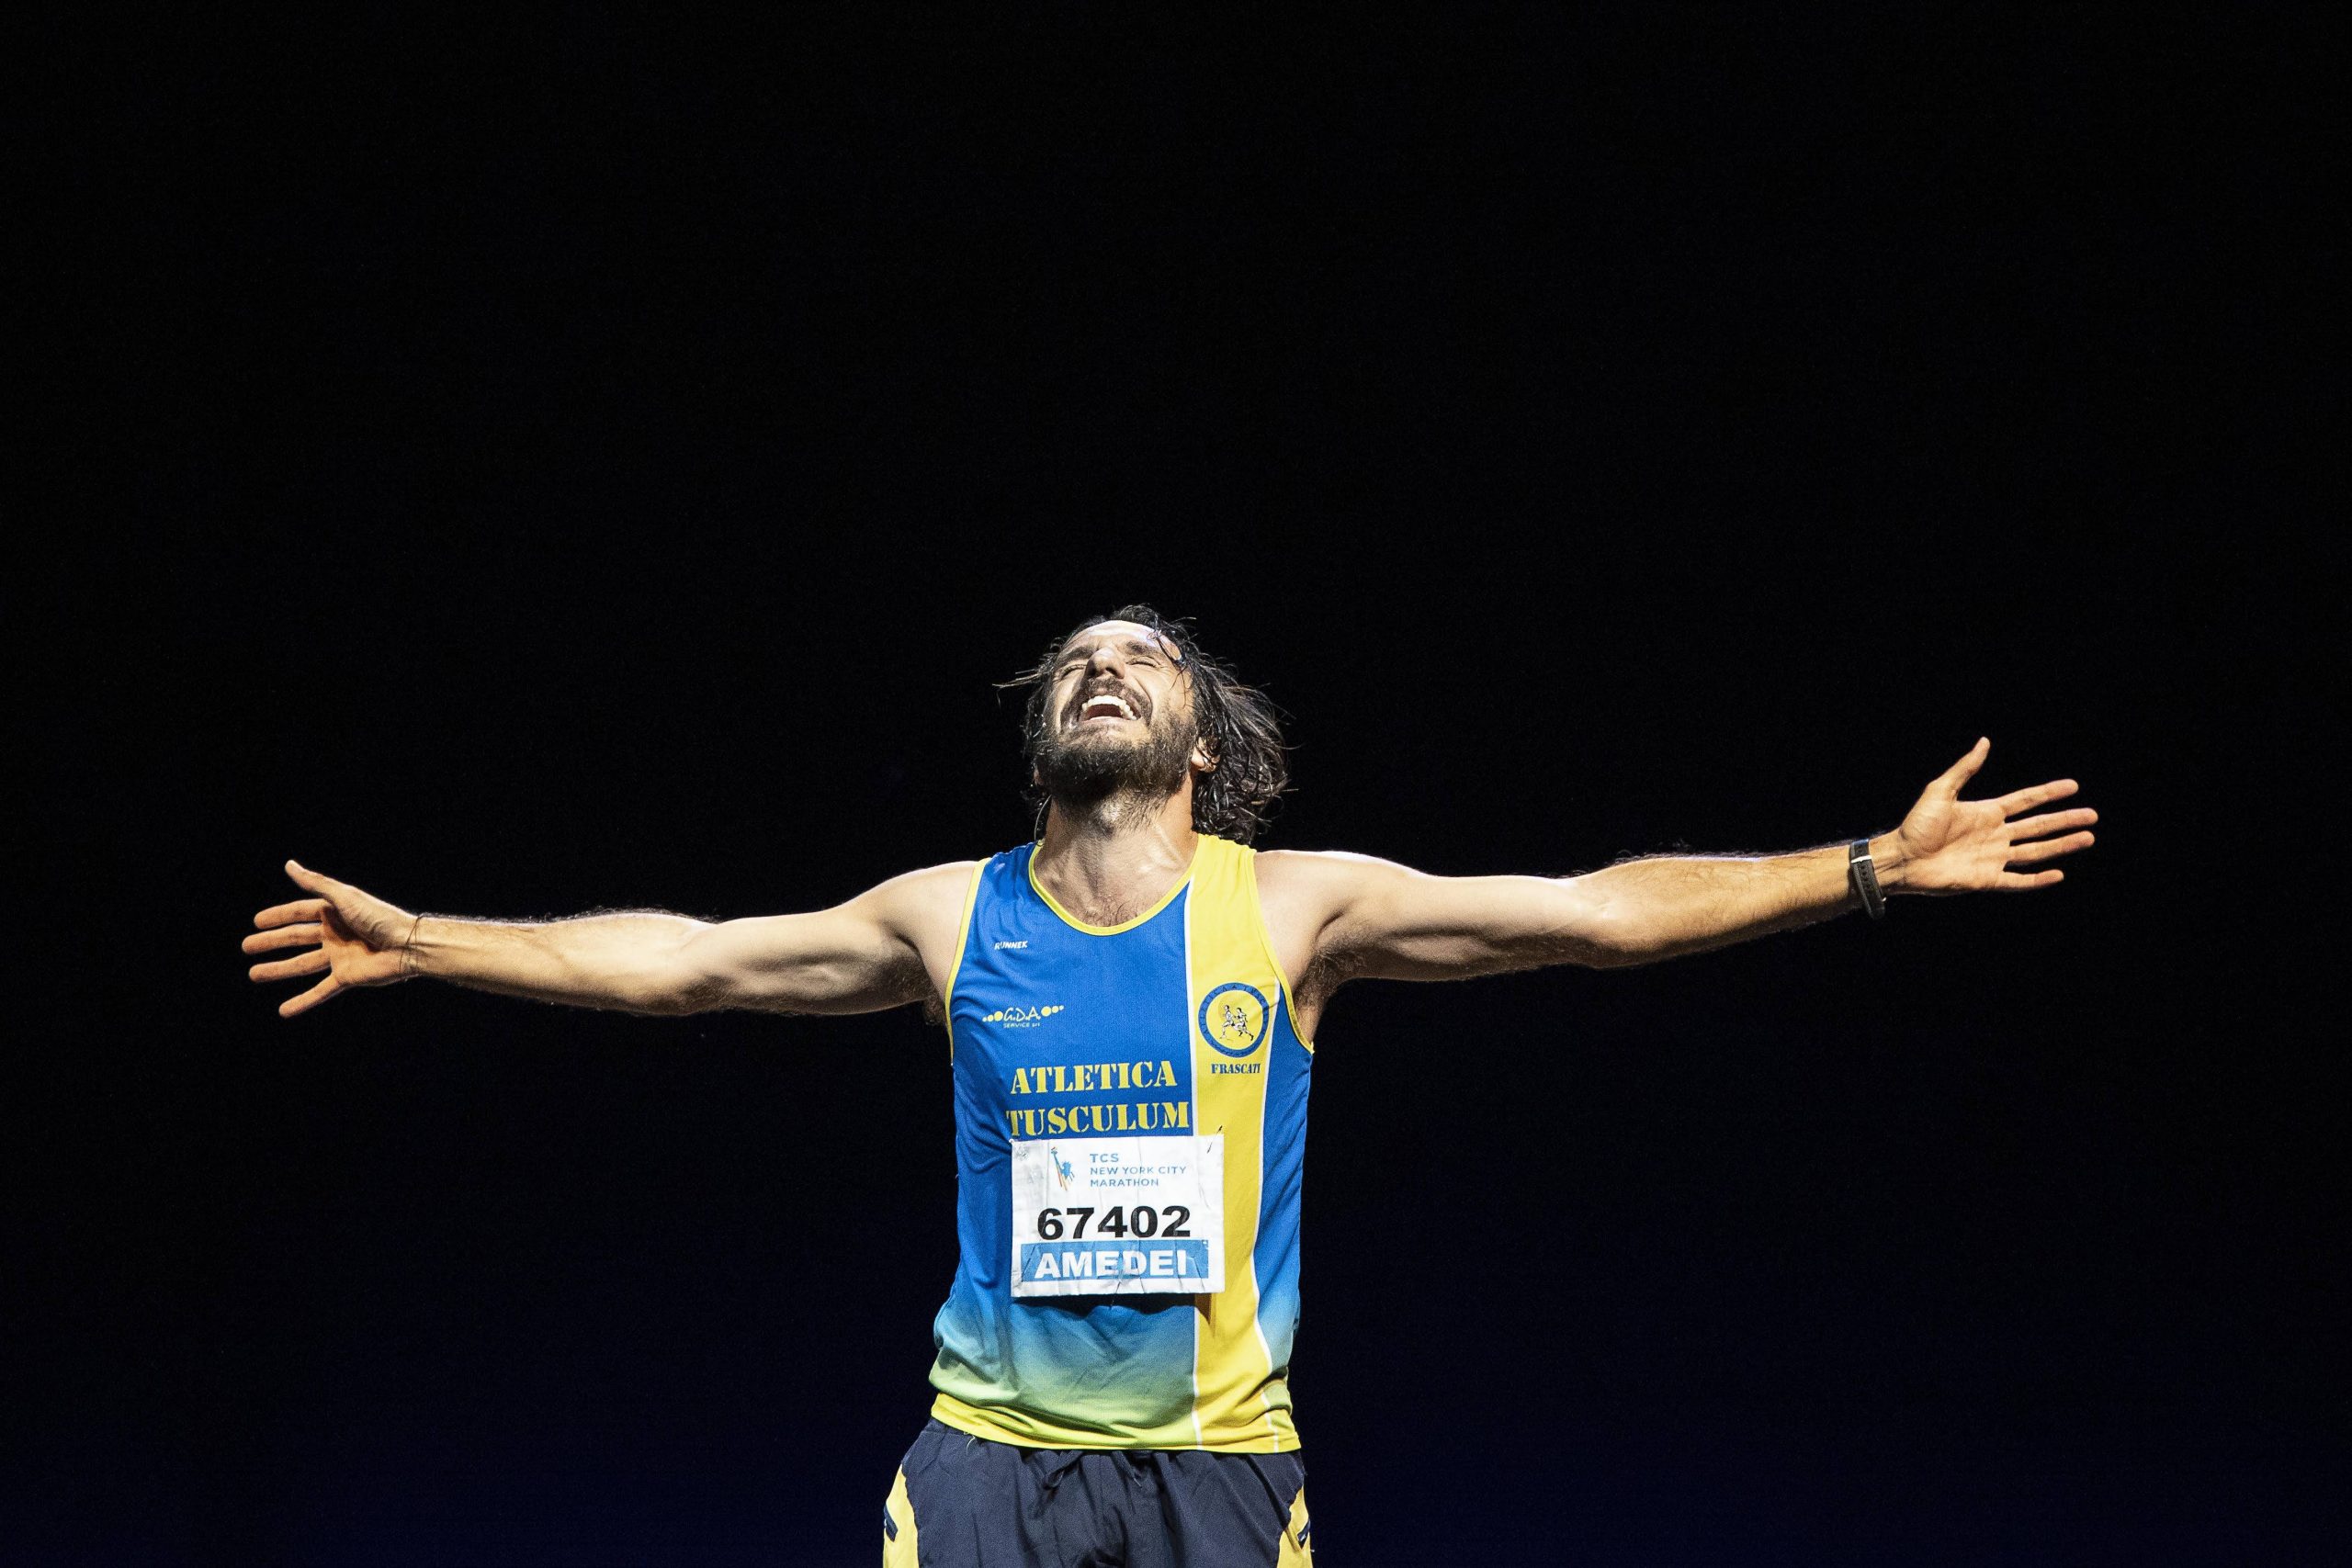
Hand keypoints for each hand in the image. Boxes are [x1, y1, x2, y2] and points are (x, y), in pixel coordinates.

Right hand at [243, 860, 419, 1016]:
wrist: (408, 945)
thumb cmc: (379, 917)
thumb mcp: (344, 898)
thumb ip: (316, 883)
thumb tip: (289, 865)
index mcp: (335, 912)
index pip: (299, 913)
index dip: (278, 917)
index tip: (256, 922)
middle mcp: (335, 933)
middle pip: (296, 938)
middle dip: (271, 942)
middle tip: (245, 947)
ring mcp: (340, 956)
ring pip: (302, 965)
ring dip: (278, 970)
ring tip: (254, 974)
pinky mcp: (347, 976)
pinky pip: (320, 991)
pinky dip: (303, 1001)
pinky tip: (284, 1010)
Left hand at [1884, 739, 2097, 894]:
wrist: (1901, 858)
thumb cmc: (1916, 825)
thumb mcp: (1940, 790)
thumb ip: (1965, 769)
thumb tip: (1985, 742)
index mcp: (1986, 812)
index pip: (2025, 801)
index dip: (2048, 793)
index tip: (2073, 786)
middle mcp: (1995, 834)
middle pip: (2038, 826)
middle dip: (2065, 820)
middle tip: (2092, 815)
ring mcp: (1993, 857)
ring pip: (2036, 851)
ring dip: (2061, 845)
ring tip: (2087, 837)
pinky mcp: (1987, 879)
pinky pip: (2018, 880)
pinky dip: (2038, 879)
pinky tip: (2059, 874)